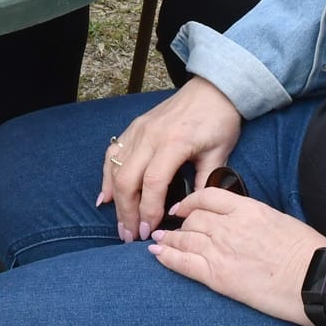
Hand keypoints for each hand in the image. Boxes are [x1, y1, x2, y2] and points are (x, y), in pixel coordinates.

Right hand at [98, 77, 241, 241]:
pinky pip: (112, 153)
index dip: (148, 210)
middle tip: (130, 236)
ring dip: (115, 199)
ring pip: (116, 168)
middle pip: (128, 179)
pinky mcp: (134, 127)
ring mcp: (139, 129)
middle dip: (127, 212)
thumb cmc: (219, 121)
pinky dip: (106, 176)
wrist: (212, 89)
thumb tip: (188, 211)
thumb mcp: (220, 153)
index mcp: (174, 142)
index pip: (153, 183)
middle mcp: (150, 135)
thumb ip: (204, 183)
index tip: (148, 231)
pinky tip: (105, 197)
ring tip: (121, 224)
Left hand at [148, 188, 325, 325]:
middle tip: (170, 229)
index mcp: (246, 208)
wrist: (315, 279)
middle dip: (180, 225)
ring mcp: (221, 250)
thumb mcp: (279, 221)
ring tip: (157, 241)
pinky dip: (167, 257)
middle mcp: (228, 225)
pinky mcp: (218, 276)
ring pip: (184, 239)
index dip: (190, 202)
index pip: (207, 197)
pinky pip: (183, 263)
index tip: (183, 208)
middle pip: (193, 219)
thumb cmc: (307, 253)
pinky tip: (157, 255)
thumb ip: (253, 218)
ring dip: (168, 239)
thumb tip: (242, 222)